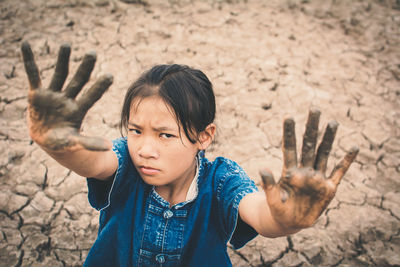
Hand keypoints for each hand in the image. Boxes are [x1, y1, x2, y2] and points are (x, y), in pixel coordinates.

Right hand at [21, 41, 112, 151]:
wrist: (46, 138)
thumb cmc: (64, 141)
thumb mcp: (75, 142)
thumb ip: (90, 143)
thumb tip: (109, 146)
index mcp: (78, 110)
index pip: (91, 96)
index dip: (99, 87)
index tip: (110, 76)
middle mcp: (67, 99)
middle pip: (78, 81)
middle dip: (85, 68)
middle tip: (93, 53)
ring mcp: (53, 95)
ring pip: (59, 74)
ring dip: (63, 60)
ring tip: (67, 45)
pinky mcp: (37, 94)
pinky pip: (33, 75)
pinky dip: (29, 61)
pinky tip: (26, 44)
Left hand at [260, 108, 358, 229]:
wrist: (290, 223)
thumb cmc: (278, 209)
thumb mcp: (272, 199)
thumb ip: (269, 185)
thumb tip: (262, 169)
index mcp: (289, 172)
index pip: (289, 148)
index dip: (289, 133)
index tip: (288, 116)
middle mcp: (304, 170)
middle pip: (309, 145)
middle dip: (311, 128)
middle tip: (314, 109)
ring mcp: (317, 178)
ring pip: (324, 153)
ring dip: (328, 138)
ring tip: (332, 122)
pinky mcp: (328, 188)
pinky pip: (338, 172)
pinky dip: (346, 161)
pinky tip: (353, 148)